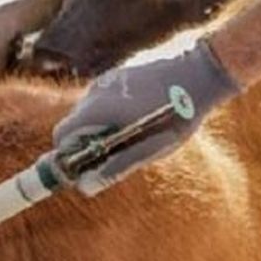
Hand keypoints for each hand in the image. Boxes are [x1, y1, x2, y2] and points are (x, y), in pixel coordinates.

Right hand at [52, 37, 238, 195]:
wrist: (198, 73)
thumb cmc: (176, 116)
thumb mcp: (148, 148)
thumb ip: (115, 167)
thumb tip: (85, 187)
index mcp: (98, 109)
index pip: (61, 134)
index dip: (66, 154)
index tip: (83, 165)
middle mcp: (96, 91)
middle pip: (74, 123)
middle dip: (87, 142)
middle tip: (114, 154)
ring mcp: (107, 80)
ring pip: (89, 111)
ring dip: (101, 127)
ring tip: (132, 135)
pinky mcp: (118, 74)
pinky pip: (103, 99)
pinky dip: (111, 113)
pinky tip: (138, 117)